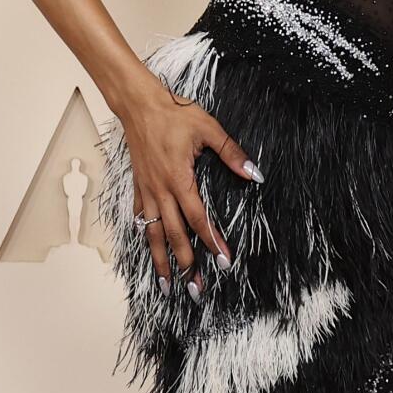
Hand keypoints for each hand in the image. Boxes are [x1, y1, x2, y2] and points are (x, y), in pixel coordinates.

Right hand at [119, 78, 260, 300]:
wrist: (138, 104)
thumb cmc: (172, 113)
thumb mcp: (208, 128)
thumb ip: (231, 153)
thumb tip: (253, 173)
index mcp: (178, 179)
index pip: (197, 218)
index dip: (212, 241)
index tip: (223, 260)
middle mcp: (160, 190)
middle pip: (173, 236)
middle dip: (186, 264)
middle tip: (196, 289)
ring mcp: (147, 191)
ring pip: (152, 234)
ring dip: (160, 262)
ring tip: (167, 285)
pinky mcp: (139, 187)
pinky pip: (141, 219)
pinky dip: (145, 238)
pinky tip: (151, 251)